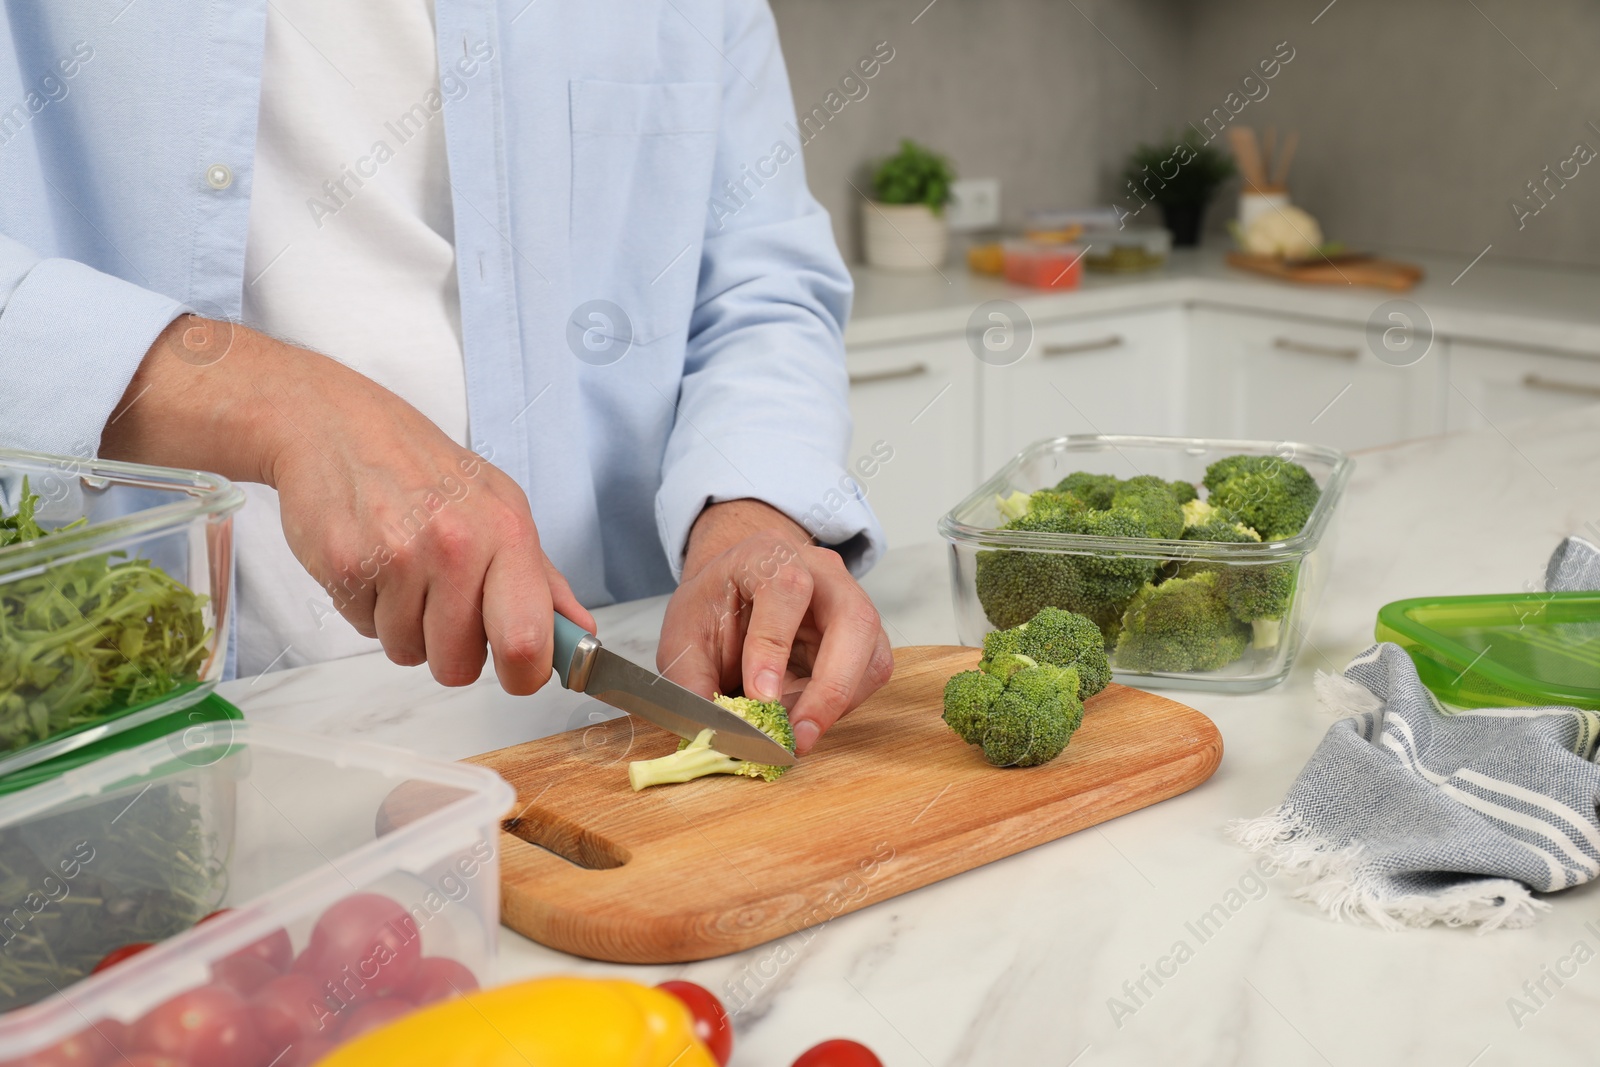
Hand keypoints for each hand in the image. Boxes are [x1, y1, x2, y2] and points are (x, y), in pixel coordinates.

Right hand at [100, 316, 594, 690]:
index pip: (527, 640)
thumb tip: (580, 634)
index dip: (524, 674)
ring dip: (404, 627)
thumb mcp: (500, 508)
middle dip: (450, 652)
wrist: (337, 426)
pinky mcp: (345, 565)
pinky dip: (366, 608)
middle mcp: (457, 543)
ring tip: (402, 572)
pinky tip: (371, 561)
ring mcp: (398, 555)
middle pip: (459, 665)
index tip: (518, 671)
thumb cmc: (426, 470)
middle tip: (442, 604)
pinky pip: (364, 630)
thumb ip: (542, 579)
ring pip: (407, 652)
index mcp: (508, 533)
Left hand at [657, 500, 892, 753]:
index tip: (760, 697)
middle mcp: (823, 573)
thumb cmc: (715, 608)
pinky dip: (840, 706)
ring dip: (835, 705)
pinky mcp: (865, 640)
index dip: (774, 646)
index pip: (786, 590)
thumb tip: (714, 732)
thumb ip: (693, 680)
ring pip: (871, 657)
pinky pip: (870, 677)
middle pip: (854, 621)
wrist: (737, 593)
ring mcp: (852, 603)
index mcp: (769, 555)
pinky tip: (803, 715)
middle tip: (798, 737)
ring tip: (790, 730)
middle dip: (830, 688)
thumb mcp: (685, 637)